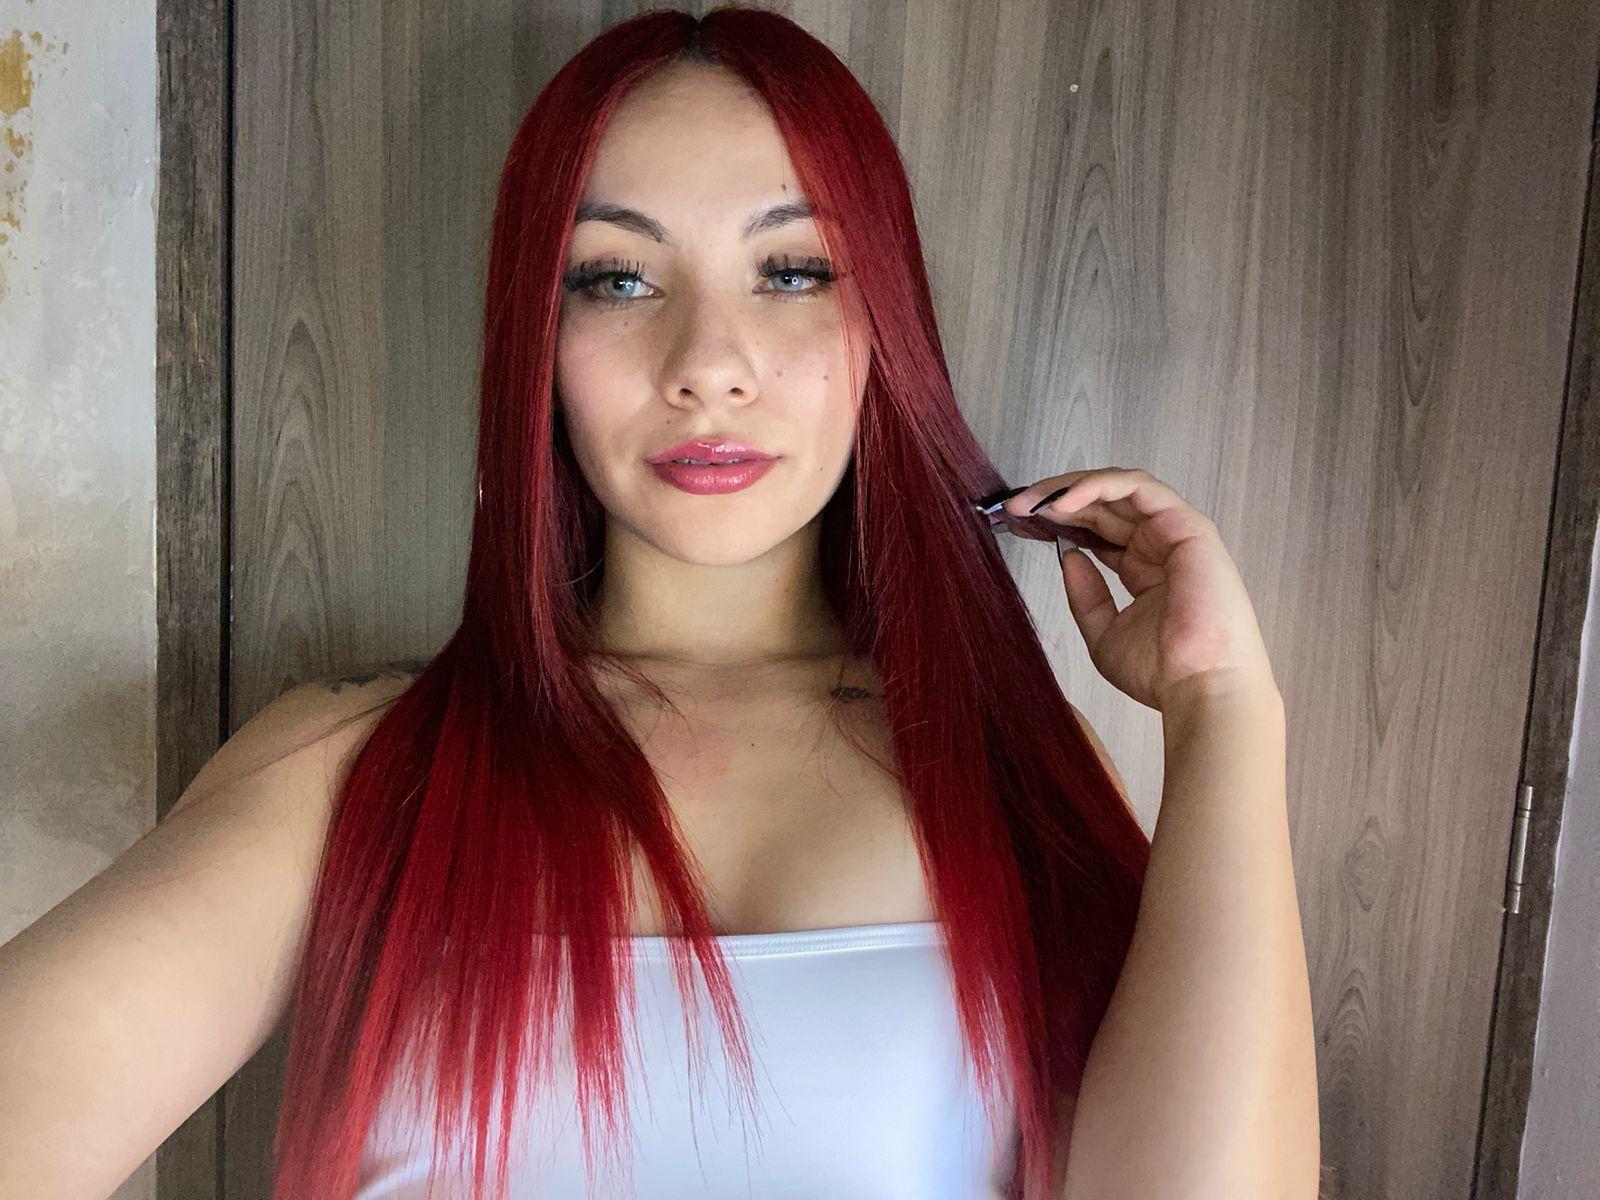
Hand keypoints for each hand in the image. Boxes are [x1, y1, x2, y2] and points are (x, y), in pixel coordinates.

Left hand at [995, 468, 1277, 713]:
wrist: (1198, 686)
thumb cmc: (1161, 671)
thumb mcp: (1103, 633)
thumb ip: (1085, 595)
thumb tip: (1069, 556)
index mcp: (1144, 569)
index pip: (1097, 527)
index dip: (1057, 520)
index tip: (1019, 524)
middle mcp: (1160, 545)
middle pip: (1103, 503)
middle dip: (1054, 499)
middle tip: (1015, 507)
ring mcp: (1175, 532)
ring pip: (1119, 487)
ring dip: (1070, 488)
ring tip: (1032, 502)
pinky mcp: (1187, 524)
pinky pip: (1139, 488)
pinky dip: (1099, 486)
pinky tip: (1064, 502)